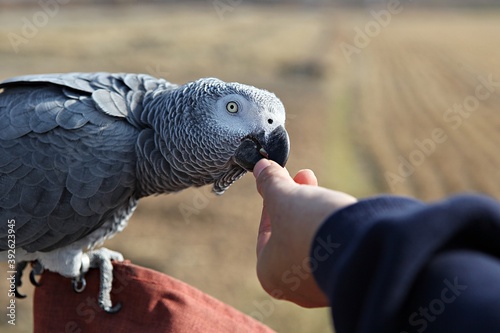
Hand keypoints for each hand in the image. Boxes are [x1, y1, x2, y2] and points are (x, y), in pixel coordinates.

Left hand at [253, 159, 356, 306]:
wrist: (361, 250)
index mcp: (270, 273)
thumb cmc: (310, 227)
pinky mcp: (350, 282)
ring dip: (319, 214)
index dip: (273, 199)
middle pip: (292, 235)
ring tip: (328, 192)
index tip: (281, 178)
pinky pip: (339, 252)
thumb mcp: (284, 197)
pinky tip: (345, 214)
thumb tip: (261, 168)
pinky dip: (338, 231)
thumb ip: (270, 182)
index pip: (266, 231)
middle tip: (306, 175)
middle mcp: (295, 288)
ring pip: (317, 243)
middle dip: (299, 201)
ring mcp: (323, 288)